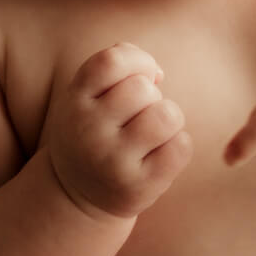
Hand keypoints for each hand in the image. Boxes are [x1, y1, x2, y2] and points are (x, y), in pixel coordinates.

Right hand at [43, 41, 190, 220]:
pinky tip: (160, 154)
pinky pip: (181, 147)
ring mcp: (113, 161)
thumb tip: (156, 72)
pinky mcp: (139, 186)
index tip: (140, 76)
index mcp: (75, 101)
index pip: (112, 62)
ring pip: (166, 115)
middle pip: (143, 88)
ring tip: (153, 132)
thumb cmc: (93, 131)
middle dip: (151, 96)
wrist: (75, 195)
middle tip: (138, 115)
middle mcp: (88, 130)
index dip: (138, 61)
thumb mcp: (87, 96)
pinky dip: (179, 145)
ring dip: (168, 118)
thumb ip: (116, 67)